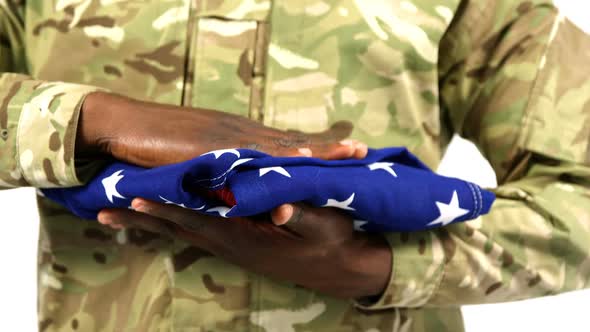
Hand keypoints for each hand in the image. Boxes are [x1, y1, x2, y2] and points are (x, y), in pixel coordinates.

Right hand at [76, 92, 367, 166]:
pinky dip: (273, 157)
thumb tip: (238, 181)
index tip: (345, 149)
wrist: (124, 123)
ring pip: (278, 144)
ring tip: (345, 153)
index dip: (315, 147)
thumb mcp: (198, 155)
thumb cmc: (159, 140)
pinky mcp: (209, 147)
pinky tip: (296, 158)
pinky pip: (248, 154)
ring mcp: (226, 139)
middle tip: (361, 150)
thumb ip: (222, 167)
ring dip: (311, 150)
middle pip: (290, 141)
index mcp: (239, 138)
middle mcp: (239, 135)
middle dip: (326, 147)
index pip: (285, 142)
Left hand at [97, 199, 391, 298]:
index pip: (199, 218)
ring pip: (183, 231)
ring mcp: (233, 244)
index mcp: (247, 235)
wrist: (342, 268)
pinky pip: (196, 231)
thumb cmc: (334, 242)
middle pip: (179, 228)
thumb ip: (299, 216)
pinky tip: (159, 218)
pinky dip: (172, 223)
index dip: (167, 207)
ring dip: (149, 222)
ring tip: (115, 216)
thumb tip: (278, 211)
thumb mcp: (323, 225)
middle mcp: (233, 241)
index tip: (133, 196)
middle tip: (101, 210)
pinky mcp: (238, 242)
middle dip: (141, 218)